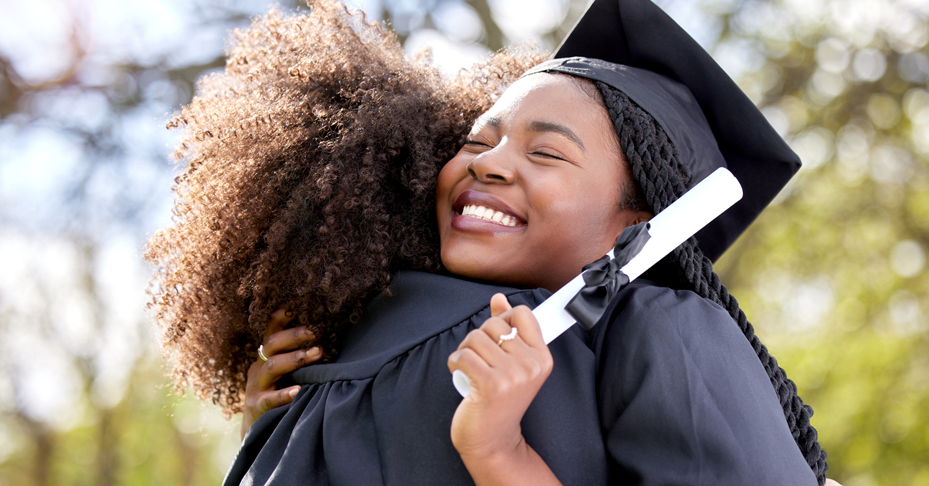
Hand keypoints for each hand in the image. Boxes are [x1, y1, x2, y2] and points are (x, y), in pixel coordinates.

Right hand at [241, 308, 320, 439]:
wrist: (256, 431)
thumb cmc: (279, 394)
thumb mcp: (286, 373)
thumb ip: (300, 356)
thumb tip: (330, 338)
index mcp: (266, 355)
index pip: (271, 330)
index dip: (282, 316)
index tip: (298, 305)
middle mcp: (259, 367)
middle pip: (272, 344)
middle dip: (295, 335)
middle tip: (318, 331)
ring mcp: (255, 386)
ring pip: (271, 366)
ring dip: (295, 358)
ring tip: (317, 353)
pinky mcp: (257, 406)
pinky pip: (269, 399)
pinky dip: (284, 394)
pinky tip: (299, 392)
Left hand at [447, 293, 556, 484]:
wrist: (493, 441)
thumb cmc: (500, 400)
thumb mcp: (510, 363)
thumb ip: (507, 328)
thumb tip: (498, 298)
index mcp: (542, 357)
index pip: (522, 314)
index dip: (502, 320)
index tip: (496, 340)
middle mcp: (531, 365)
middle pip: (494, 324)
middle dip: (478, 338)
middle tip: (479, 359)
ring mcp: (512, 376)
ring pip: (475, 338)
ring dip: (465, 351)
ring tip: (470, 368)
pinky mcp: (491, 385)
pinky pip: (462, 355)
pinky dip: (455, 363)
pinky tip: (461, 374)